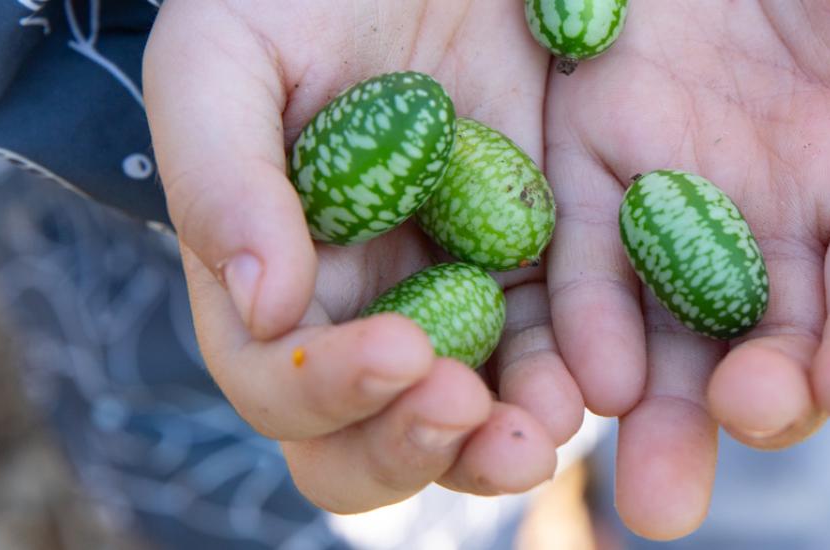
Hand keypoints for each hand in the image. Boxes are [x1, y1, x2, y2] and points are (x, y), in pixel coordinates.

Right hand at [143, 0, 583, 512]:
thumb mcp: (222, 61)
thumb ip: (222, 179)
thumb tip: (266, 309)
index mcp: (273, 284)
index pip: (284, 385)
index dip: (331, 392)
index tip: (399, 352)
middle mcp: (362, 311)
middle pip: (377, 436)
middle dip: (419, 445)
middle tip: (472, 414)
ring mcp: (457, 294)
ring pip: (481, 413)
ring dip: (510, 438)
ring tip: (549, 420)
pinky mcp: (538, 260)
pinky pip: (564, 342)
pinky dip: (582, 370)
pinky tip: (608, 370)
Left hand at [545, 0, 829, 538]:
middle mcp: (779, 234)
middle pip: (777, 348)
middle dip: (763, 404)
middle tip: (744, 426)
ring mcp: (678, 214)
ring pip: (671, 338)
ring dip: (661, 416)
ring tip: (652, 494)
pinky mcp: (591, 176)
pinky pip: (586, 264)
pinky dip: (588, 323)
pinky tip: (590, 377)